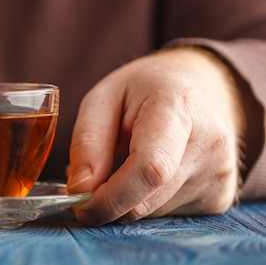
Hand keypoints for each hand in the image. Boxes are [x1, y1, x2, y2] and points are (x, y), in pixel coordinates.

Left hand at [67, 47, 245, 225]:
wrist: (196, 86)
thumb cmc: (143, 90)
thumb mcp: (102, 98)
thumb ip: (87, 141)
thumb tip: (81, 190)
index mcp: (178, 108)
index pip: (150, 168)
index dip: (111, 197)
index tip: (80, 207)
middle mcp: (209, 144)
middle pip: (149, 198)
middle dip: (107, 202)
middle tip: (86, 185)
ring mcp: (220, 174)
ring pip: (153, 212)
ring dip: (124, 200)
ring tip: (122, 162)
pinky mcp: (220, 197)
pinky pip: (167, 215)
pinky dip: (144, 201)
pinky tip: (146, 174)